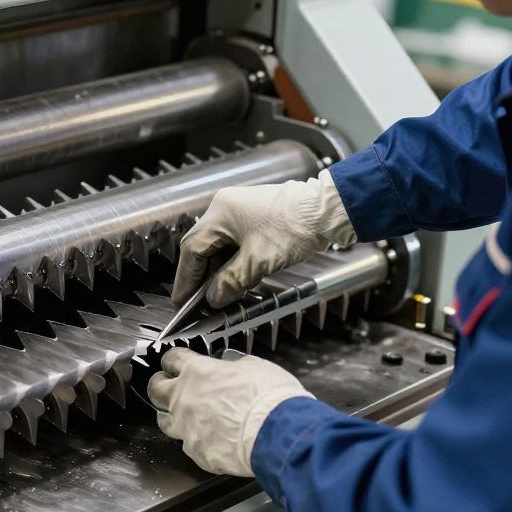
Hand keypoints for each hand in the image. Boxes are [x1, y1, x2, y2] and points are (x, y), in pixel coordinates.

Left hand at [149, 349, 312, 476]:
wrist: (278, 434)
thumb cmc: (269, 397)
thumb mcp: (255, 367)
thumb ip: (234, 367)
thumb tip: (231, 368)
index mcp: (197, 372)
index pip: (172, 359)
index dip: (171, 360)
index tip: (173, 363)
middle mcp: (184, 398)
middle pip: (155, 390)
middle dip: (159, 387)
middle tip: (166, 388)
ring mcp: (187, 428)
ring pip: (164, 422)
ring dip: (171, 418)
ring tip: (182, 418)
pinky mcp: (197, 453)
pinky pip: (190, 446)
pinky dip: (198, 442)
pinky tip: (210, 441)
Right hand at [172, 169, 355, 307]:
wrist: (328, 211)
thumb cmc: (295, 227)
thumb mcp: (257, 262)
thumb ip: (230, 282)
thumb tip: (213, 298)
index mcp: (219, 213)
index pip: (191, 250)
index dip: (186, 279)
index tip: (182, 302)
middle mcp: (225, 209)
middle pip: (202, 248)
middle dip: (200, 278)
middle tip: (198, 303)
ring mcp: (240, 213)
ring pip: (219, 248)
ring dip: (218, 272)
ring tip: (219, 296)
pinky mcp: (255, 220)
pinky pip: (234, 245)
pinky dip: (232, 264)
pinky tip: (236, 281)